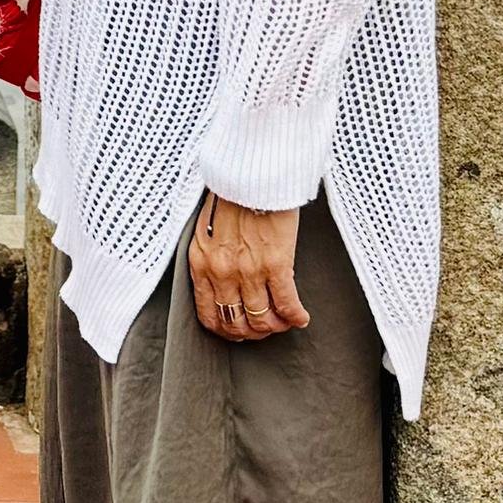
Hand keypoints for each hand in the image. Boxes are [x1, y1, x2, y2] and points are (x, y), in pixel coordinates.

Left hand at [189, 193, 308, 342]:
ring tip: (284, 322)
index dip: (226, 330)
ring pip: (263, 319)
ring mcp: (249, 270)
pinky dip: (295, 316)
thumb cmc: (231, 194)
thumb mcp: (206, 229)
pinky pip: (286, 304)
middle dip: (253, 332)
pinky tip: (301, 318)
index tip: (239, 331)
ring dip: (276, 326)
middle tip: (265, 329)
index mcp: (201, 263)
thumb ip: (211, 257)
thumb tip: (224, 282)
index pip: (208, 314)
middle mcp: (222, 271)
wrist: (251, 170)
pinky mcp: (276, 263)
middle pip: (237, 323)